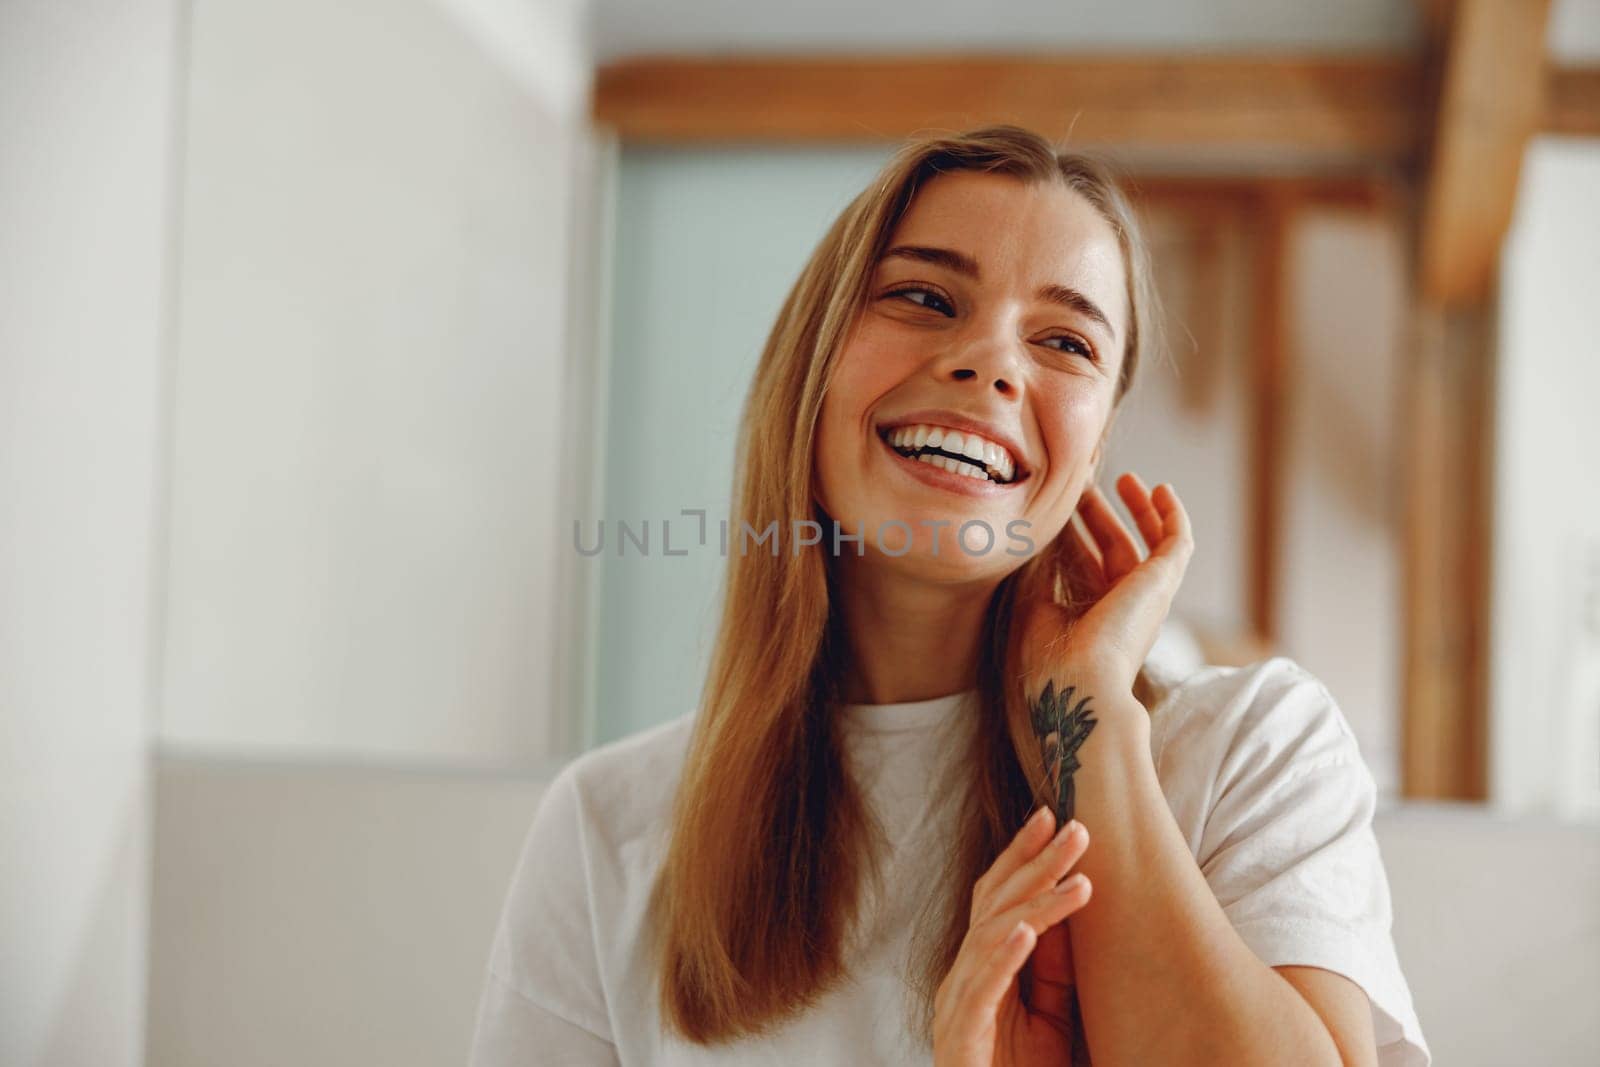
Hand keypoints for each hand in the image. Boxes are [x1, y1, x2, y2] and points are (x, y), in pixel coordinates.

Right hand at [932, 807, 1092, 1066]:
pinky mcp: (961, 1036)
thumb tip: (1066, 909)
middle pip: (995, 905)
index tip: (1053, 816)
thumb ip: (1053, 967)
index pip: (997, 897)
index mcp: (982, 968)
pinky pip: (982, 989)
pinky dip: (1004, 957)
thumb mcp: (1049, 1015)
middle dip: (1035, 863)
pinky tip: (1030, 933)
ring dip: (1037, 904)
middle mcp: (964, 977)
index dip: (1021, 855)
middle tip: (1076, 829)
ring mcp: (957, 1005)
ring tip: (1077, 880)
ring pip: (993, 937)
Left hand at [1019, 472, 1193, 698]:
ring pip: (1147, 543)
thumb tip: (1033, 535)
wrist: (1078, 686)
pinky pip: (1177, 542)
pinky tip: (1161, 489)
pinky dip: (1172, 515)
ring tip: (1124, 477)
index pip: (1082, 563)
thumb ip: (1037, 573)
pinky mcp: (1162, 583)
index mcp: (1089, 618)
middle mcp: (1121, 607)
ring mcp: (1144, 596)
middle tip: (1080, 483)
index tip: (1053, 503)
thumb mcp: (1032, 606)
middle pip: (1112, 548)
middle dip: (1098, 514)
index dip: (1071, 532)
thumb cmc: (1047, 660)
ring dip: (1137, 509)